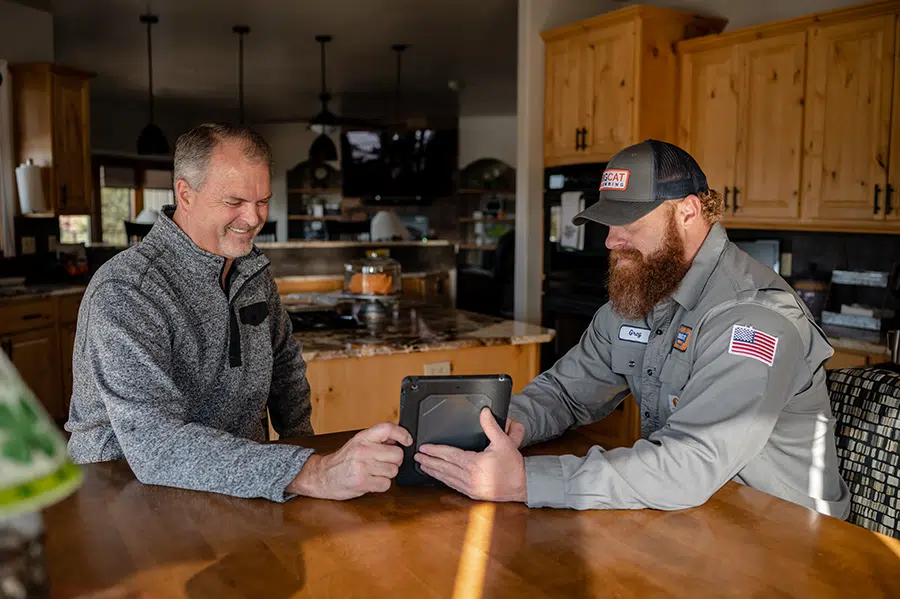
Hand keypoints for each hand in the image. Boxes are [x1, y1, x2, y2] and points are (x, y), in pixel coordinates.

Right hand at [287, 422, 411, 499]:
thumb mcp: (358, 443)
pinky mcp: (362, 482)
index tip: (407, 440)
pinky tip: (372, 481)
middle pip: (397, 454)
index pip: (388, 429)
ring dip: (387, 474)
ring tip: (375, 472)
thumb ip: (377, 440)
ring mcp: (363, 466)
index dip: (402, 434)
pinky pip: (386, 484)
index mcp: (363, 437)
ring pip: (393, 471)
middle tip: (385, 462)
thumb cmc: (343, 460)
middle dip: (395, 461)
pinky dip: (382, 485)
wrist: (322, 475)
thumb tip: (399, 439)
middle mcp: (363, 450)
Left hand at [415, 407, 526, 502]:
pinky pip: (453, 485)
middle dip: (429, 461)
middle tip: (416, 456)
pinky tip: (438, 476)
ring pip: (446, 478)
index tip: (423, 448)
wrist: (523, 485)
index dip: (435, 450)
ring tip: (422, 465)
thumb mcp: (503, 442)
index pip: (449, 455)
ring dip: (433, 471)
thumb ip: (491, 426)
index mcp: (475, 463)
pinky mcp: (472, 494)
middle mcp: (470, 477)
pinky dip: (443, 480)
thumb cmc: (513, 465)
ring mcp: (470, 487)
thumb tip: (484, 412)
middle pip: (444, 467)